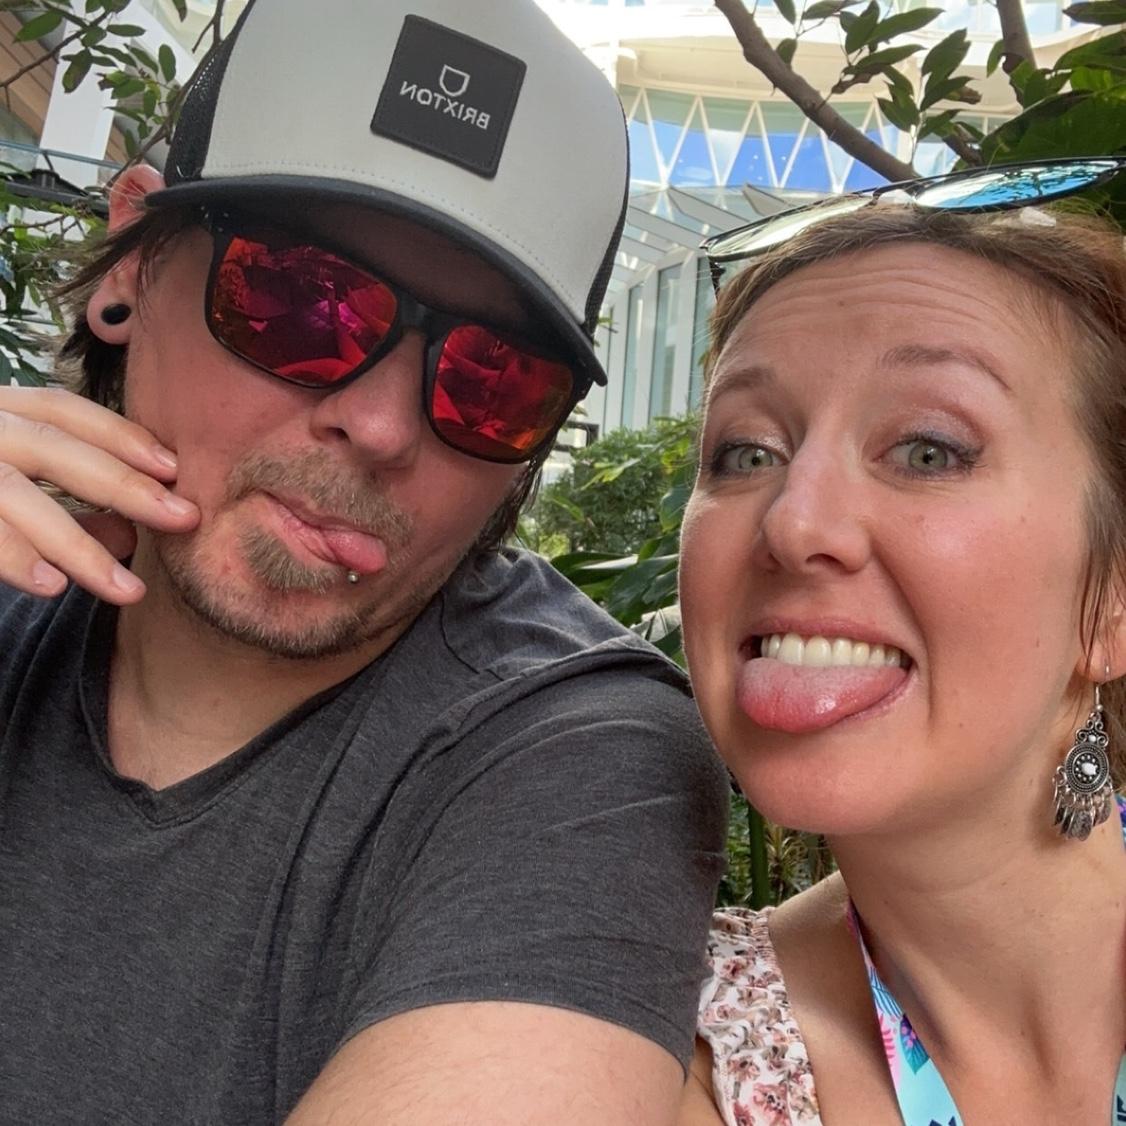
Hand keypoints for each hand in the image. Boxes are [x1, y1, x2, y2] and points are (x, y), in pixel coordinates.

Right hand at [0, 386, 199, 603]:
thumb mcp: (21, 500)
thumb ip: (73, 513)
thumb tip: (131, 536)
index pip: (61, 411)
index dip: (120, 435)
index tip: (176, 468)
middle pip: (52, 445)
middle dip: (124, 484)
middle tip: (185, 519)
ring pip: (15, 493)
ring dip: (77, 544)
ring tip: (129, 589)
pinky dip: (14, 557)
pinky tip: (54, 586)